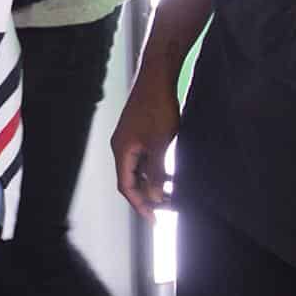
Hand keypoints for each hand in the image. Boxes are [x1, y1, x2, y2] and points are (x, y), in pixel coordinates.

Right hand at [111, 71, 178, 218]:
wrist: (158, 76)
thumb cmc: (157, 106)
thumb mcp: (159, 143)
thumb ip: (155, 172)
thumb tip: (154, 198)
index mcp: (122, 150)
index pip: (126, 186)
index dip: (140, 204)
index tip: (154, 219)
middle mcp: (122, 146)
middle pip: (132, 179)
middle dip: (148, 196)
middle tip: (167, 209)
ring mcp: (131, 138)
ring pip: (140, 169)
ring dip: (154, 183)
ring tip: (173, 194)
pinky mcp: (141, 131)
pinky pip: (146, 158)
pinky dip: (157, 169)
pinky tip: (171, 174)